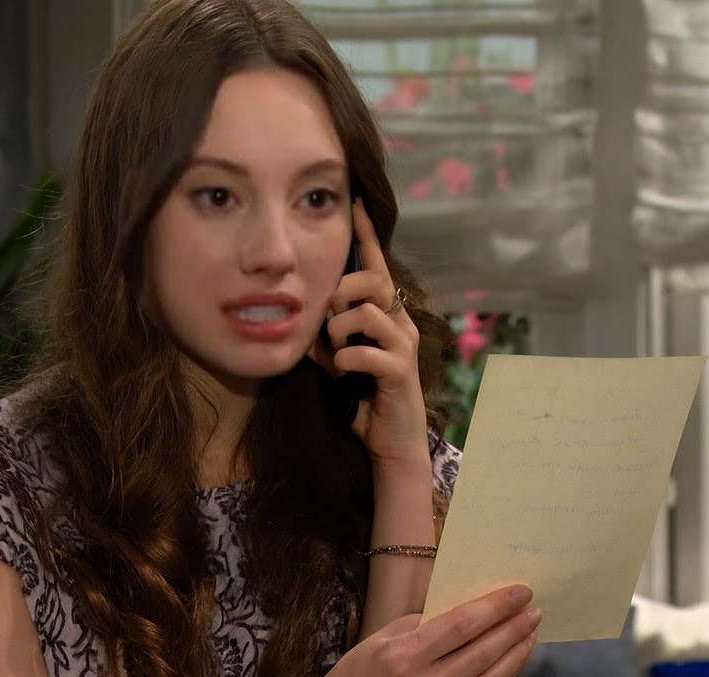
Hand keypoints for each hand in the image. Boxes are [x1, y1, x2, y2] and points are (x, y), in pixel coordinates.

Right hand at [300, 585, 540, 676]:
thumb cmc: (357, 676)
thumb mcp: (382, 638)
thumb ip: (425, 625)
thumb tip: (470, 610)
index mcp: (401, 657)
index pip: (462, 625)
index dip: (496, 607)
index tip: (520, 592)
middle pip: (481, 653)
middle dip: (512, 629)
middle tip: (533, 611)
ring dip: (514, 656)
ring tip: (529, 634)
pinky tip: (511, 666)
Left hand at [308, 198, 427, 465]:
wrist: (391, 441)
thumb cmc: (363, 397)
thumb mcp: (336, 358)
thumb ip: (325, 334)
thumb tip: (304, 314)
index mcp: (385, 314)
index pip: (377, 265)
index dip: (366, 235)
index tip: (356, 203)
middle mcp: (400, 322)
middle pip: (373, 280)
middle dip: (342, 293)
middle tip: (330, 322)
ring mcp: (403, 344)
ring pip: (366, 312)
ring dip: (339, 332)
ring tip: (337, 354)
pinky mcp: (400, 370)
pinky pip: (364, 351)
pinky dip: (345, 361)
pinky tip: (345, 374)